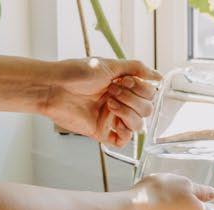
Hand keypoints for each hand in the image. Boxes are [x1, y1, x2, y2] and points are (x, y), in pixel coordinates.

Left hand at [41, 57, 159, 147]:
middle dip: (132, 100)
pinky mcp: (101, 131)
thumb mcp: (109, 64)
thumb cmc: (76, 72)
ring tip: (109, 104)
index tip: (123, 81)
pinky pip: (123, 141)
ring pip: (139, 126)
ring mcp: (112, 118)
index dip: (140, 89)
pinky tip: (114, 124)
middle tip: (112, 92)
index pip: (149, 94)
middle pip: (147, 110)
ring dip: (128, 114)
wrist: (53, 87)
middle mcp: (121, 102)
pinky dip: (124, 134)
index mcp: (124, 87)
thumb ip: (136, 68)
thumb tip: (159, 76)